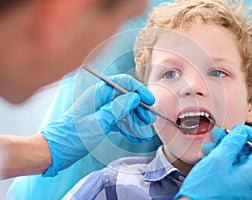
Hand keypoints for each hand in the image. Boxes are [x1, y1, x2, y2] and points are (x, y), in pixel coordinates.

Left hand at [41, 74, 155, 175]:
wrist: (55, 151)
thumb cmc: (72, 136)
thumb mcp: (98, 122)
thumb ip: (117, 108)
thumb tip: (134, 97)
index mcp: (98, 93)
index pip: (123, 83)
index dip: (139, 90)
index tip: (149, 101)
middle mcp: (101, 99)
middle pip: (127, 98)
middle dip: (139, 109)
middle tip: (148, 122)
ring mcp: (102, 110)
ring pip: (125, 111)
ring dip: (136, 121)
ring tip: (144, 134)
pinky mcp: (102, 121)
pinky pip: (119, 121)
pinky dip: (128, 128)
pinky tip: (135, 137)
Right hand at [175, 124, 251, 199]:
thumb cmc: (204, 188)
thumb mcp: (219, 159)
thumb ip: (233, 142)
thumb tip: (241, 132)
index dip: (251, 134)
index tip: (237, 129)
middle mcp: (251, 180)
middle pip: (249, 152)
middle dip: (233, 141)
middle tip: (219, 134)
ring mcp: (241, 185)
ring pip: (237, 159)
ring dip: (224, 148)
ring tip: (210, 144)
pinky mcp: (231, 187)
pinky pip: (230, 168)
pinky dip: (221, 159)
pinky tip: (209, 155)